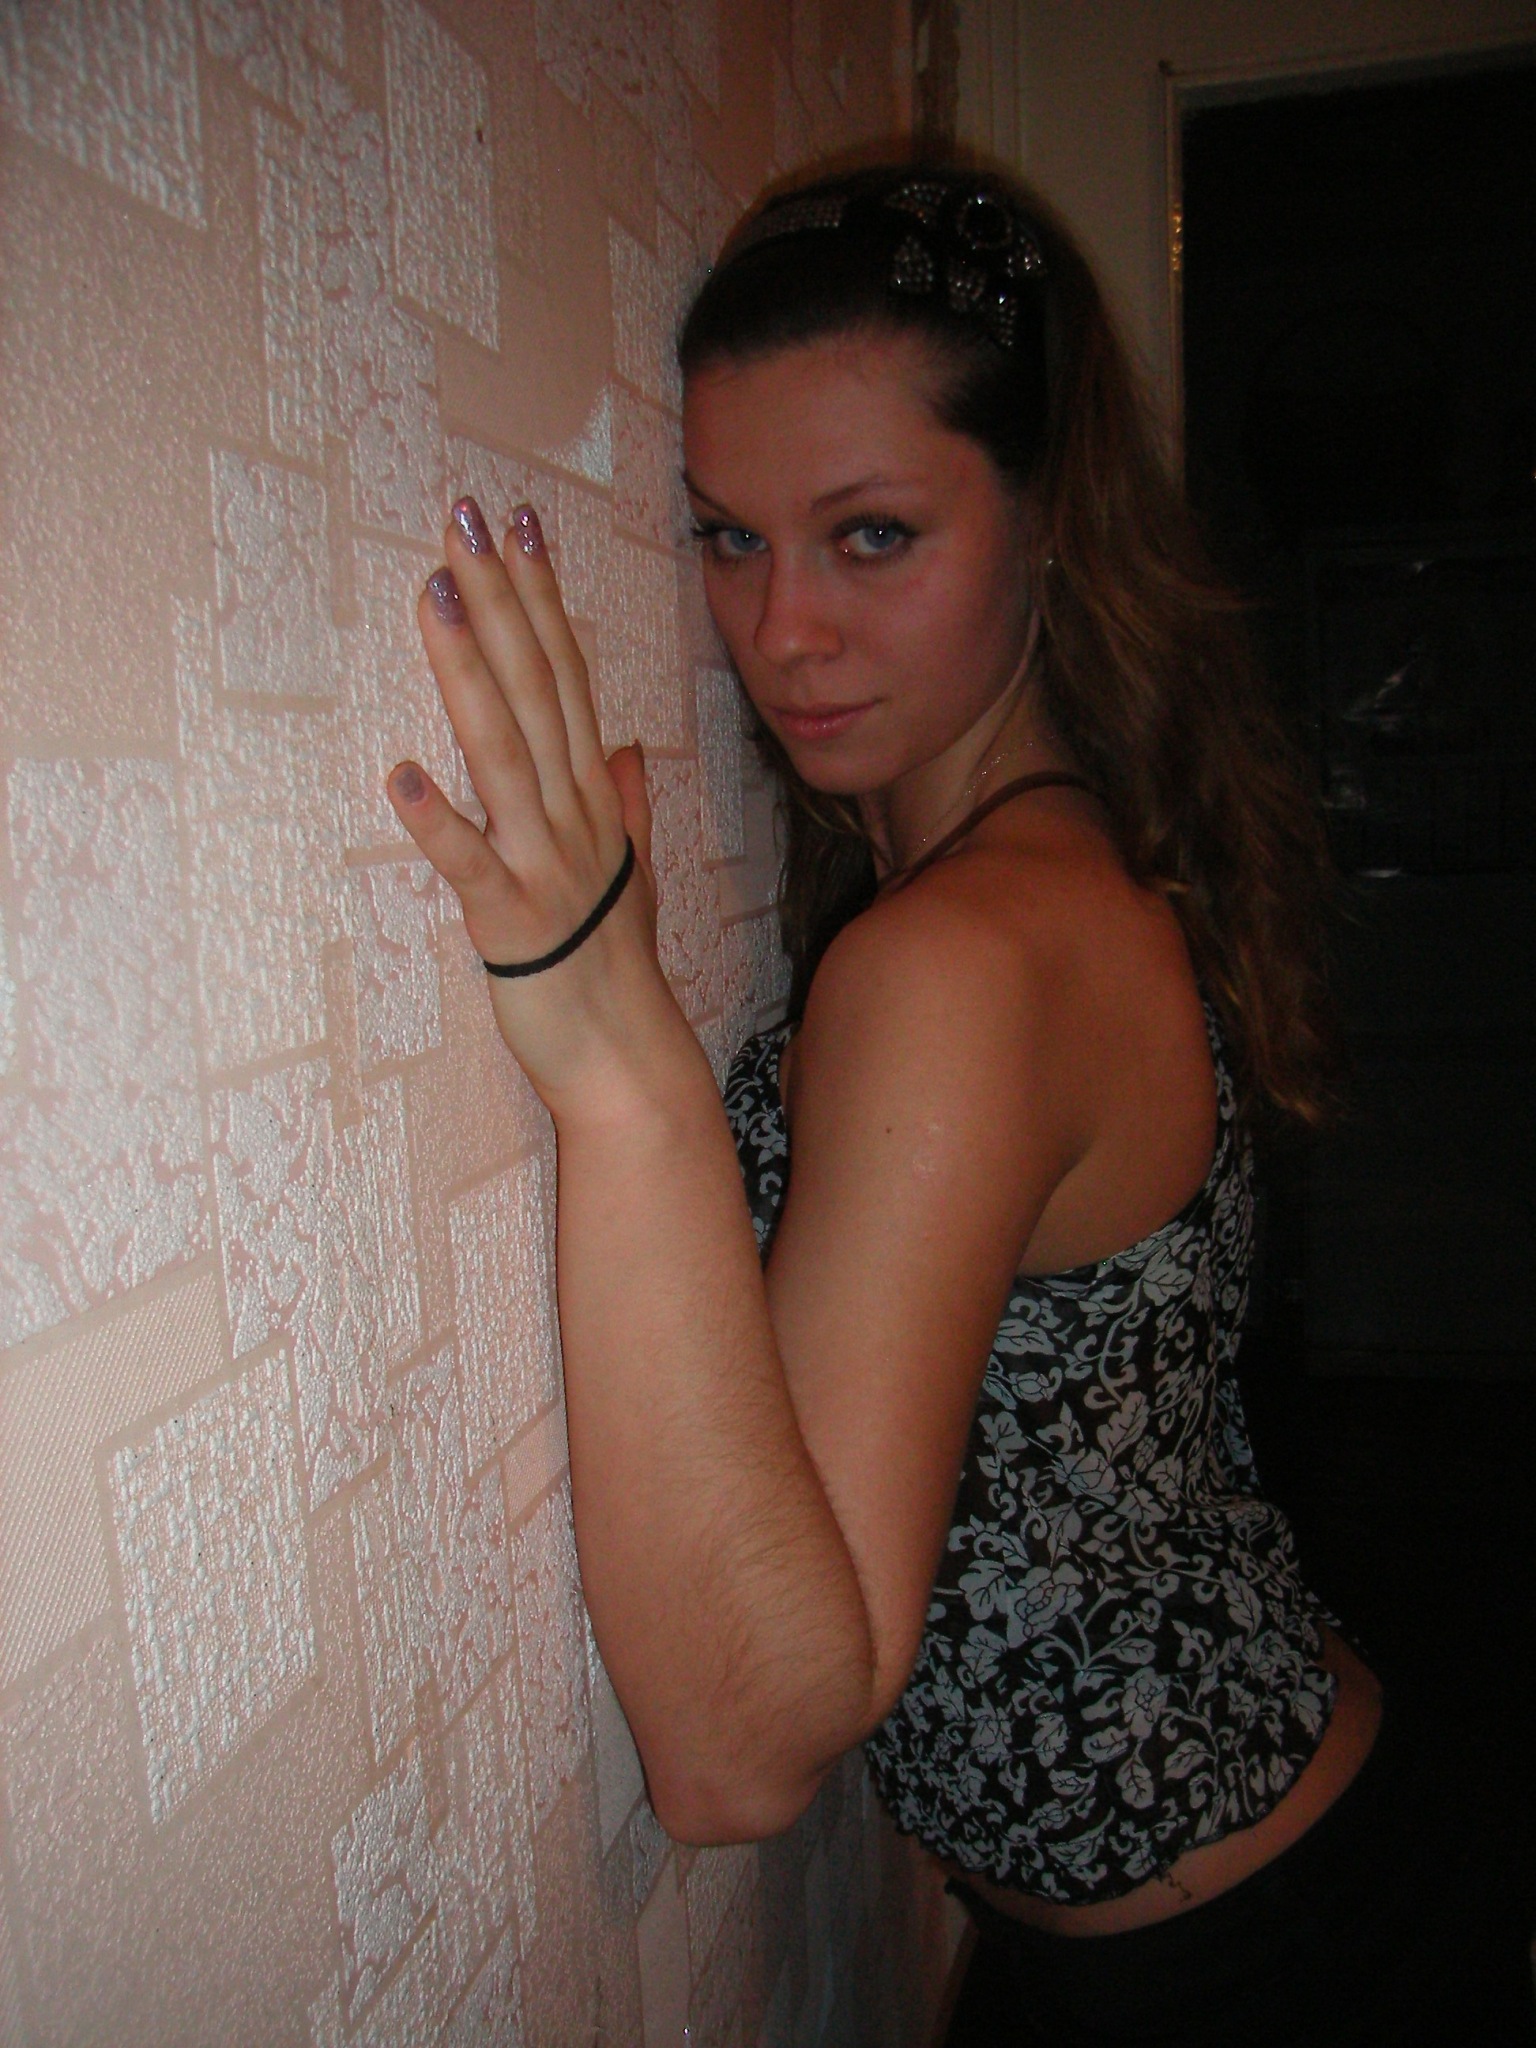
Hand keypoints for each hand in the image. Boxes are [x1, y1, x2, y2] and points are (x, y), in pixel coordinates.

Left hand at [388, 497, 673, 1111]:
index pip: (569, 675)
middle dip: (502, 600)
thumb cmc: (614, 966)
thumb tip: (633, 746)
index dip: (542, 596)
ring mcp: (547, 864)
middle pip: (537, 689)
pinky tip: (399, 772)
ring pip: (505, 753)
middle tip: (465, 519)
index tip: (518, 524)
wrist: (625, 1058)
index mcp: (594, 796)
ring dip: (469, 673)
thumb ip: (627, 804)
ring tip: (434, 599)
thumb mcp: (630, 874)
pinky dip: (438, 820)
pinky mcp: (510, 921)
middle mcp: (575, 814)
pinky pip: (471, 865)